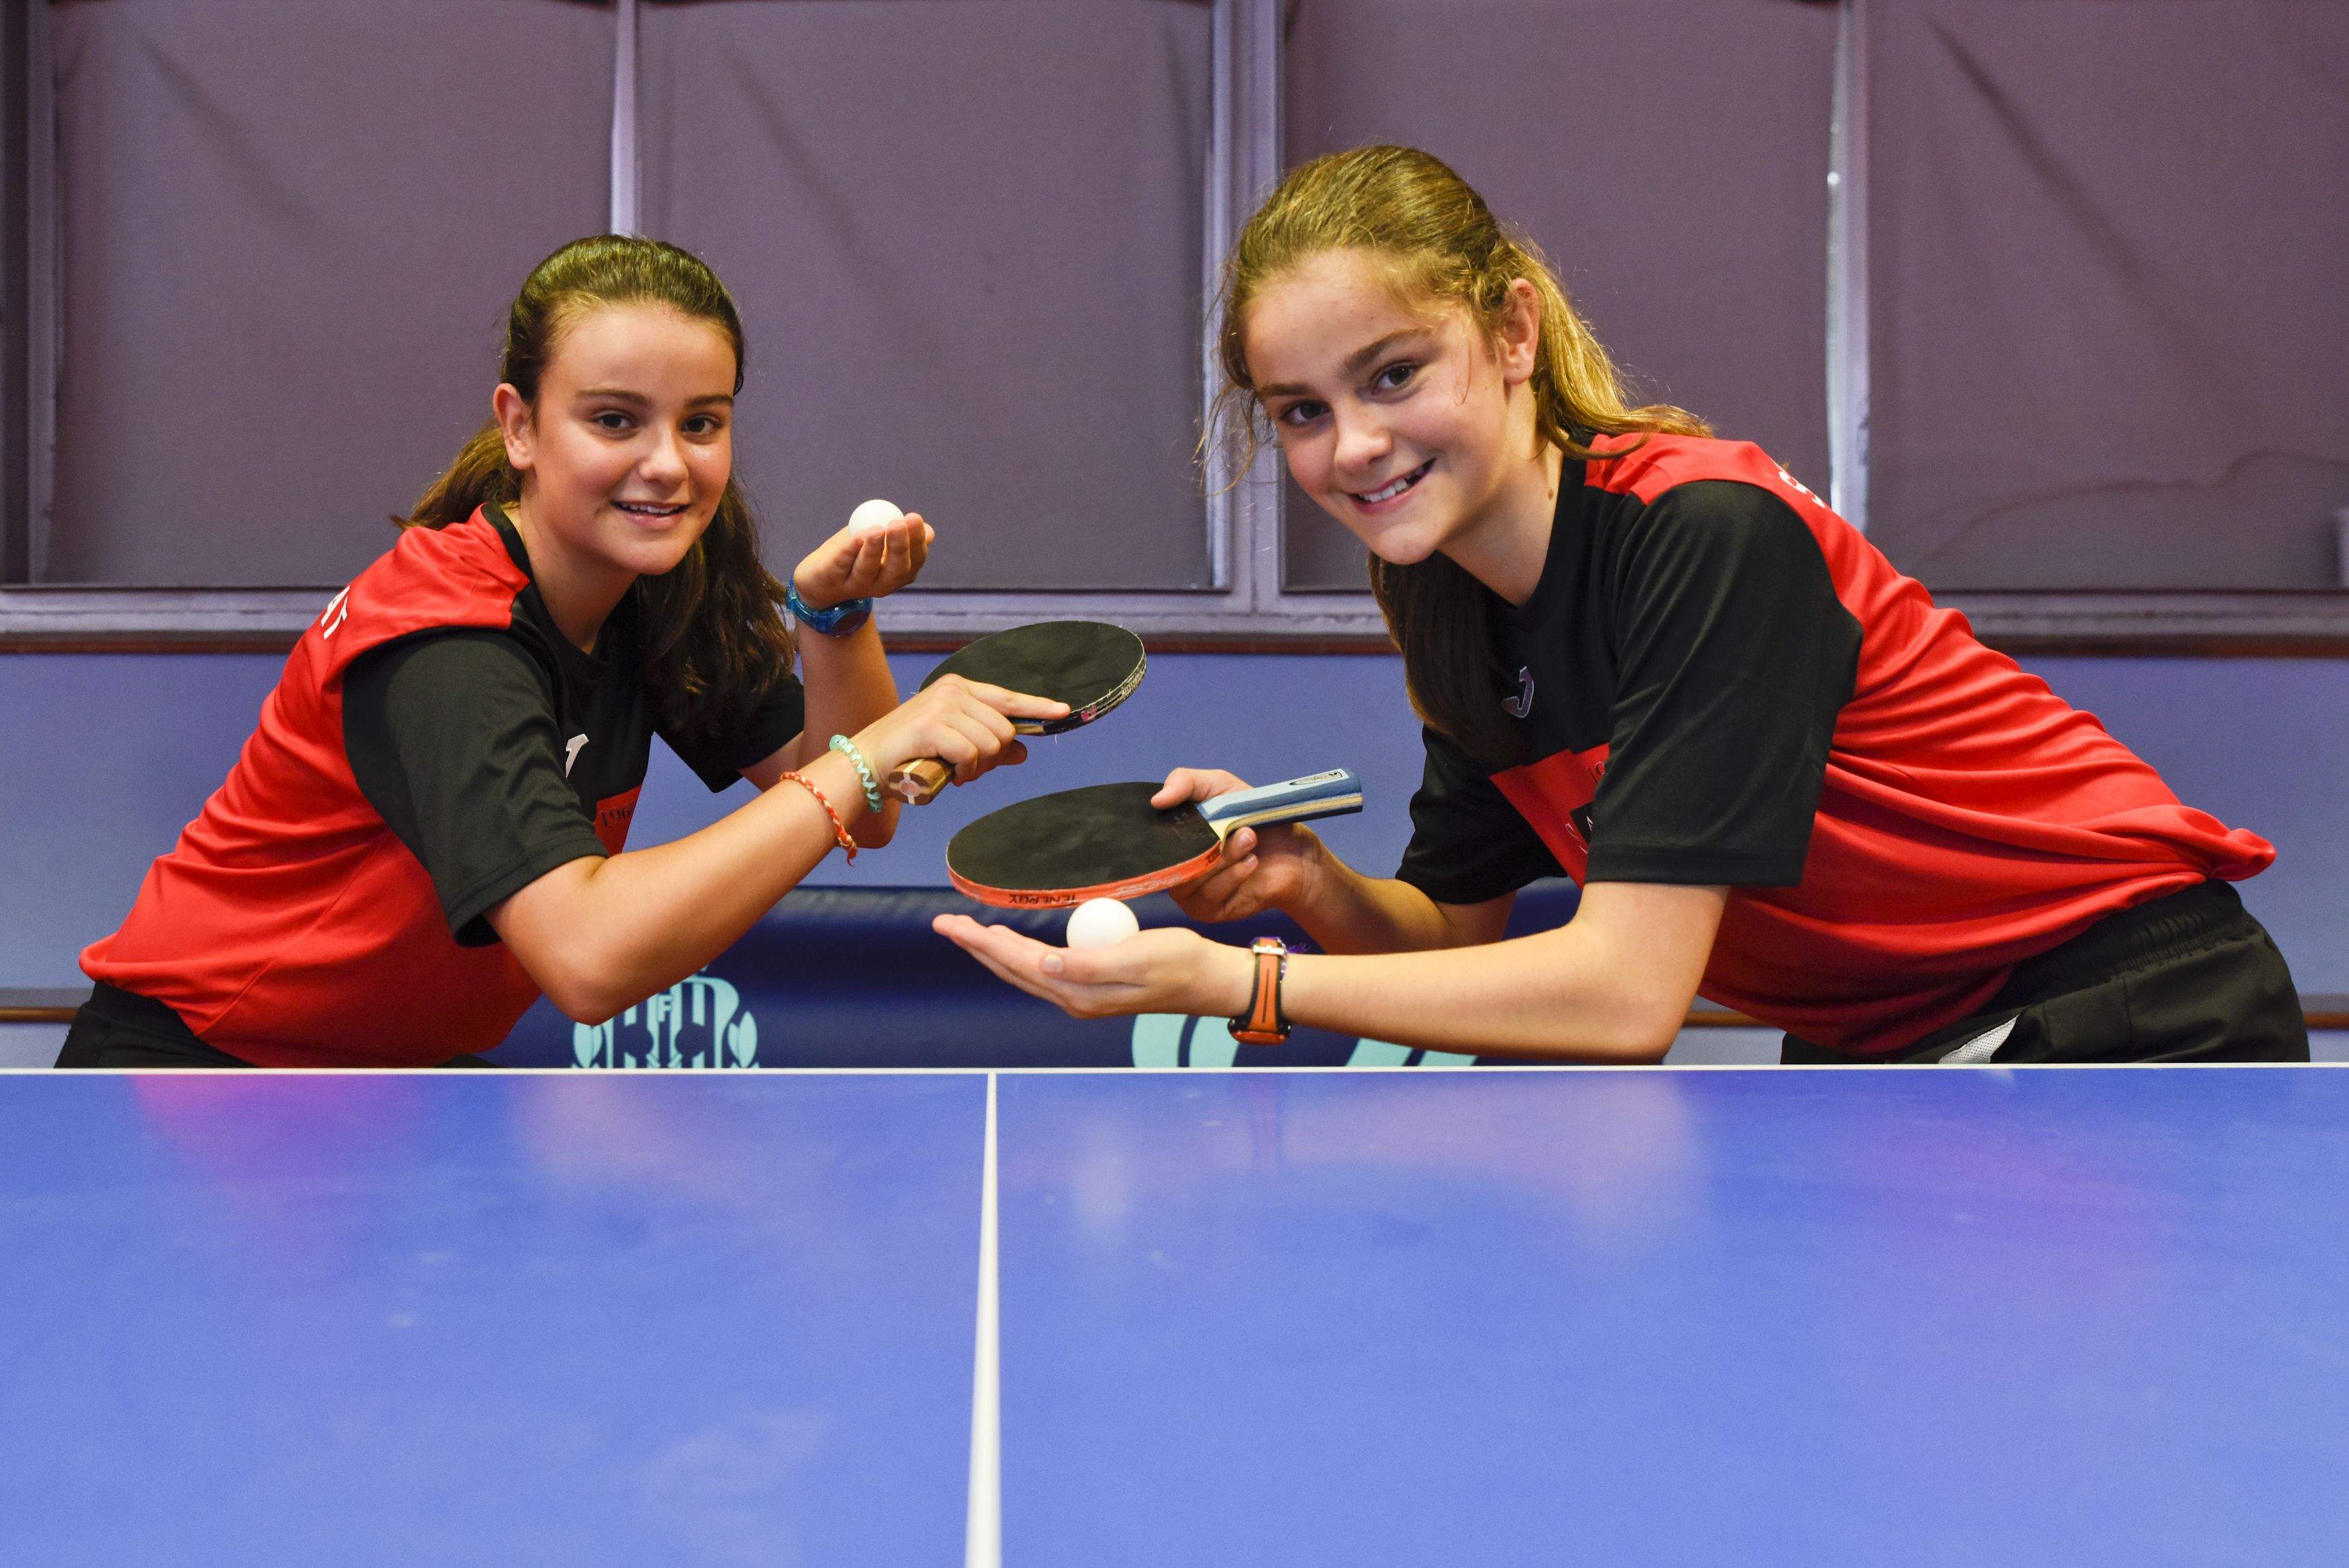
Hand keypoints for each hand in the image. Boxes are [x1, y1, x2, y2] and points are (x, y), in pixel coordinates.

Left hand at [793, 509, 933, 608]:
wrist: (819, 581)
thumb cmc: (855, 555)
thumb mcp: (879, 543)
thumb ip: (899, 536)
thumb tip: (929, 532)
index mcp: (898, 573)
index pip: (915, 559)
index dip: (916, 540)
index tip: (914, 517)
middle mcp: (881, 584)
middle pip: (895, 569)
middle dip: (899, 547)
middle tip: (898, 524)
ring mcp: (857, 585)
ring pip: (867, 570)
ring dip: (873, 550)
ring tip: (876, 529)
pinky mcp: (833, 580)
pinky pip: (842, 565)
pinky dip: (849, 551)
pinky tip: (856, 537)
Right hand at [849, 675, 1066, 785]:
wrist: (865, 764)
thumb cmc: (910, 756)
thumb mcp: (955, 747)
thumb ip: (990, 748)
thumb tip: (1024, 750)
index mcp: (959, 688)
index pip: (1008, 698)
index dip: (1037, 707)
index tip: (1063, 712)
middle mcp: (953, 690)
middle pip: (1005, 729)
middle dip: (994, 757)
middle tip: (968, 769)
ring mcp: (942, 706)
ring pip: (991, 744)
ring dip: (977, 768)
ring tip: (954, 771)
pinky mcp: (931, 726)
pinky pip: (971, 755)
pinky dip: (964, 771)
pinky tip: (947, 773)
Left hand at [932, 915, 1256, 1020]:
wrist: (1208, 980)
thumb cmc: (1178, 962)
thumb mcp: (1136, 957)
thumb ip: (1089, 964)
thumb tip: (1044, 966)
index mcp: (1079, 991)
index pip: (1017, 961)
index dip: (982, 942)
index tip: (953, 924)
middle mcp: (1073, 998)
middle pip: (1012, 969)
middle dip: (976, 947)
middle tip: (944, 924)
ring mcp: (1081, 997)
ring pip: (1023, 972)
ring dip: (993, 952)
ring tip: (969, 932)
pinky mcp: (1092, 988)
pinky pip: (1041, 971)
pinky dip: (1018, 955)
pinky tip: (1013, 943)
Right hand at [1154, 768, 1325, 921]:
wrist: (1295, 854)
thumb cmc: (1255, 817)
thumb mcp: (1220, 787)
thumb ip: (1185, 782)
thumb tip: (1156, 801)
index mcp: (1169, 839)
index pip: (1148, 838)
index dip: (1166, 827)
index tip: (1198, 816)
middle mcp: (1173, 867)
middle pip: (1169, 859)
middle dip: (1207, 842)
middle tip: (1239, 829)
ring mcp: (1188, 892)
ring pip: (1191, 877)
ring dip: (1226, 856)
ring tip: (1251, 840)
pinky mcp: (1208, 911)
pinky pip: (1208, 896)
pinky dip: (1233, 876)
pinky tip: (1251, 863)